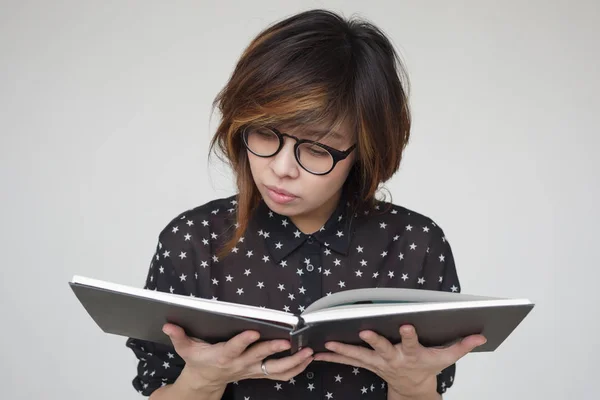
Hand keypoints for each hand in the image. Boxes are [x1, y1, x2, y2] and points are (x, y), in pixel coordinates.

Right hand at [162, 322, 313, 388]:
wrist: (205, 382)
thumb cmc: (198, 361)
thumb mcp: (186, 349)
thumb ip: (179, 336)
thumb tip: (168, 325)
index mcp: (223, 356)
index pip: (234, 348)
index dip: (243, 341)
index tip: (253, 331)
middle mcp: (240, 364)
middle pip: (259, 358)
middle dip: (274, 349)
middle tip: (288, 340)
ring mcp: (252, 370)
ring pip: (276, 370)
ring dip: (294, 362)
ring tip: (309, 352)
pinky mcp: (259, 373)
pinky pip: (281, 374)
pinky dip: (296, 369)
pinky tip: (308, 359)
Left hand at [313, 325, 485, 396]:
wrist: (413, 389)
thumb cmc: (427, 368)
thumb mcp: (446, 358)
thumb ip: (462, 346)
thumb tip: (481, 336)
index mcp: (412, 354)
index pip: (411, 343)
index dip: (408, 335)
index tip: (406, 324)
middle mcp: (393, 358)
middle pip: (382, 348)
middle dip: (373, 340)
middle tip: (364, 331)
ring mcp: (378, 362)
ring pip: (359, 355)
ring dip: (342, 349)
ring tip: (326, 343)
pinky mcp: (368, 363)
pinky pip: (348, 360)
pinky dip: (333, 355)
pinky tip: (319, 351)